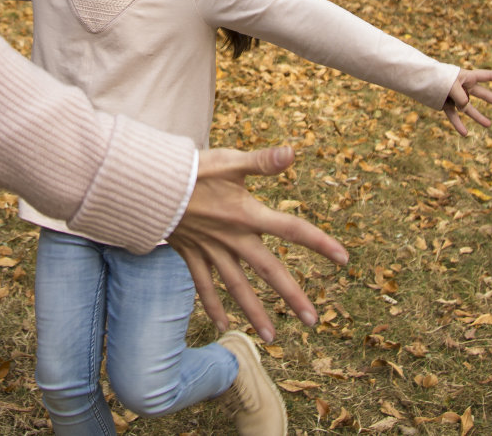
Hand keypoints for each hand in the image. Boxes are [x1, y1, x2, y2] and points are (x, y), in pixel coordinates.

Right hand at [167, 146, 347, 343]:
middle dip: (291, 296)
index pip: (291, 229)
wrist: (147, 185)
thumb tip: (293, 152)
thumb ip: (262, 162)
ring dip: (255, 312)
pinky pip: (203, 285)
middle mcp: (233, 238)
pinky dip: (211, 305)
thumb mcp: (229, 161)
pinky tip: (221, 325)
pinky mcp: (191, 254)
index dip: (319, 242)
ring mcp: (211, 250)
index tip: (344, 259)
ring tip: (272, 338)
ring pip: (236, 287)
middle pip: (268, 270)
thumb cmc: (190, 169)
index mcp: (247, 214)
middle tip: (312, 321)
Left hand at [442, 68, 491, 135]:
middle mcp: (464, 87)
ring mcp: (456, 97)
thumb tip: (465, 108)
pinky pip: (454, 116)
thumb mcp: (452, 85)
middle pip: (483, 94)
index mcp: (467, 77)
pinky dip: (458, 124)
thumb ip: (462, 97)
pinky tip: (464, 133)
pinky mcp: (447, 105)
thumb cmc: (438, 78)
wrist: (421, 80)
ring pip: (469, 108)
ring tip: (488, 125)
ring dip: (479, 117)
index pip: (487, 76)